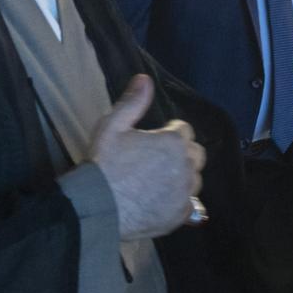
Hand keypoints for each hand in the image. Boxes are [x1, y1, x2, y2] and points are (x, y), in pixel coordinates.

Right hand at [90, 75, 204, 240]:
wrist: (96, 206)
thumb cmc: (104, 164)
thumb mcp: (112, 126)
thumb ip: (133, 102)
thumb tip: (145, 79)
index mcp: (173, 142)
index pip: (184, 130)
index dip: (168, 133)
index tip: (152, 141)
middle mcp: (186, 166)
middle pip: (196, 153)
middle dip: (181, 153)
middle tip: (156, 160)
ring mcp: (185, 192)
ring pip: (194, 179)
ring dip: (182, 176)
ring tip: (158, 181)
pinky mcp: (180, 214)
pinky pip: (189, 204)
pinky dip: (178, 201)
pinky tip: (159, 200)